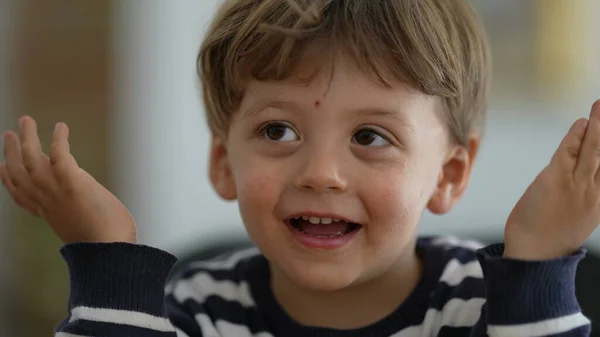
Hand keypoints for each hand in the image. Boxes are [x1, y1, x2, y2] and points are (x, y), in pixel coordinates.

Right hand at [0, 116, 136, 243]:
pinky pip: (59, 155)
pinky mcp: (72, 183)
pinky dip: (58, 140)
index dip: (9, 181)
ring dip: (26, 138)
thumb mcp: (85, 230)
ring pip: (31, 160)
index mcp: (49, 214)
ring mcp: (57, 192)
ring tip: (25, 121)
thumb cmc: (108, 246)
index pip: (23, 197)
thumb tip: (88, 209)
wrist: (110, 252)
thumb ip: (80, 218)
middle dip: (11, 153)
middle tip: (9, 134)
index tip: (1, 167)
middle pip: (19, 175)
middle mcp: (47, 202)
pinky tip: (61, 127)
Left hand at [504, 100, 599, 259]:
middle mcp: (595, 191)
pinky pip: (569, 152)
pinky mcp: (555, 181)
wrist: (534, 255)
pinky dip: (576, 136)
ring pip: (594, 150)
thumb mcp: (580, 216)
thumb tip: (588, 176)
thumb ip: (587, 195)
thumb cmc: (550, 236)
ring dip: (599, 125)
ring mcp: (576, 186)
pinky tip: (582, 123)